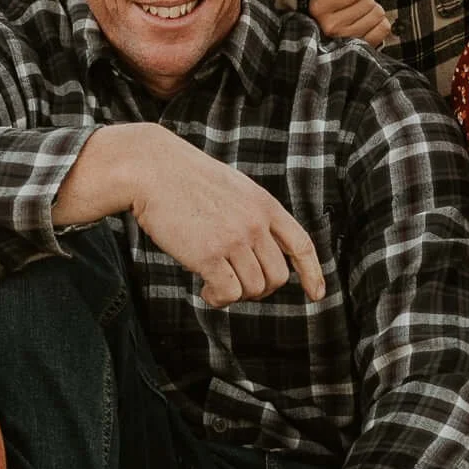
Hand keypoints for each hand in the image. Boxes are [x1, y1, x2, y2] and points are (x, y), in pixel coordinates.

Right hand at [62, 126, 325, 309]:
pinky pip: (228, 294)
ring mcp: (234, 240)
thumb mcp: (233, 187)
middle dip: (259, 288)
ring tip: (213, 284)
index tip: (316, 295)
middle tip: (234, 283)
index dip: (312, 273)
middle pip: (277, 277)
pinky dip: (218, 299)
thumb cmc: (185, 179)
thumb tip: (258, 252)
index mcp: (265, 205)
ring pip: (253, 289)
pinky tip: (205, 290)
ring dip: (235, 294)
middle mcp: (256, 224)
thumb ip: (251, 215)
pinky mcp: (209, 255)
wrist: (152, 169)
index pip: (301, 245)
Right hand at [308, 0, 393, 51]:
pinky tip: (366, 21)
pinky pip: (384, 28)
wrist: (329, 14)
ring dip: (372, 9)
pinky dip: (379, 22)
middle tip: (353, 2)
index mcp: (318, 6)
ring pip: (377, 15)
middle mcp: (329, 26)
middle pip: (368, 2)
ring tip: (358, 11)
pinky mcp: (359, 48)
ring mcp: (344, 40)